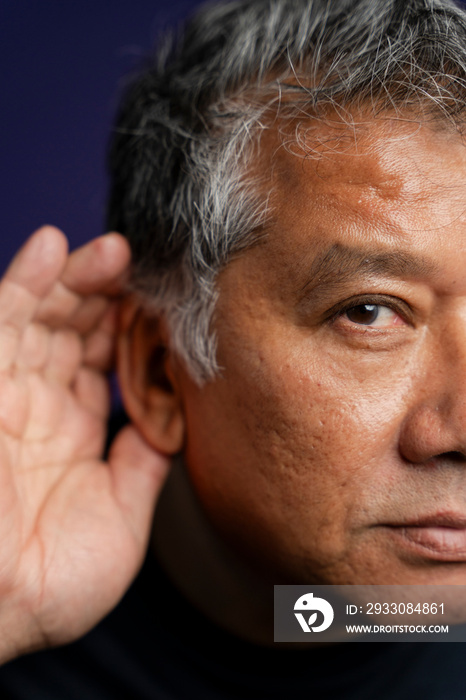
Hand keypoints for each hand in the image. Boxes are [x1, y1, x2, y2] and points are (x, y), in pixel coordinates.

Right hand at [0, 227, 169, 662]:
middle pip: (77, 329)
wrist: (2, 607)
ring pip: (43, 315)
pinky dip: (25, 282)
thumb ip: (145, 460)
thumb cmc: (56, 583)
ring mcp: (9, 392)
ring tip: (113, 249)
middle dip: (109, 293)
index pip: (106, 361)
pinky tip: (52, 245)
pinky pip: (2, 321)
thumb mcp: (123, 515)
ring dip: (76, 277)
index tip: (164, 301)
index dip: (132, 329)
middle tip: (143, 263)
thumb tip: (171, 422)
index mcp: (76, 432)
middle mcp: (42, 405)